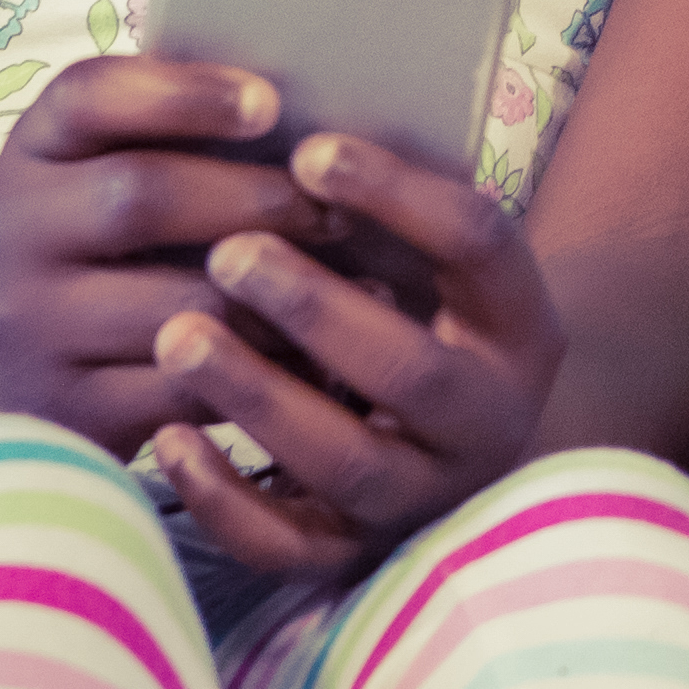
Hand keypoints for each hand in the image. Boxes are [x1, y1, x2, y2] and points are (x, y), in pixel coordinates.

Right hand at [0, 58, 329, 451]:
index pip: (90, 96)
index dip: (183, 94)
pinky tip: (320, 359)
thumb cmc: (91, 241)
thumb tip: (296, 96)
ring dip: (277, 296)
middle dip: (256, 200)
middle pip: (140, 196)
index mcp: (32, 151)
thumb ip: (163, 126)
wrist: (1, 368)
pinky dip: (263, 372)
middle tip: (335, 212)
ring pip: (177, 307)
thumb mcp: (93, 168)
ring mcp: (34, 328)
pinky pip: (184, 391)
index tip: (270, 102)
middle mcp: (13, 233)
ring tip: (355, 286)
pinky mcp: (70, 409)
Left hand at [133, 127, 569, 582]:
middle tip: (229, 253)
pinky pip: (290, 545)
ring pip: (348, 462)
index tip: (311, 151)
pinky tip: (168, 441)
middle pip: (412, 372)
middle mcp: (489, 416)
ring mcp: (425, 494)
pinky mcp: (357, 554)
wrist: (453, 444)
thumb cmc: (420, 317)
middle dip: (316, 310)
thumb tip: (291, 134)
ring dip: (259, 397)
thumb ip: (385, 215)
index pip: (478, 245)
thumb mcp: (431, 264)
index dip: (398, 196)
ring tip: (179, 336)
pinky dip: (225, 499)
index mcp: (521, 322)